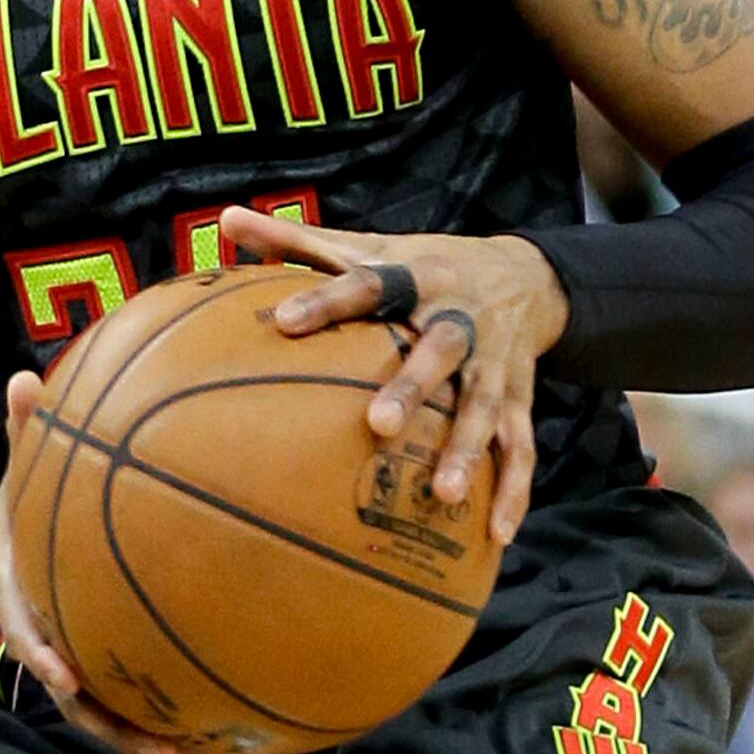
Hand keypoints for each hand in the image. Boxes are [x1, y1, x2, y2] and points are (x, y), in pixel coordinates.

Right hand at [0, 373, 228, 753]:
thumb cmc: (16, 512)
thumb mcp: (15, 473)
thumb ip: (24, 430)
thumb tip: (26, 374)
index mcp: (18, 601)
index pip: (25, 633)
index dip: (40, 654)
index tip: (62, 672)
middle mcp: (48, 647)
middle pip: (79, 703)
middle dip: (124, 730)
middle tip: (170, 748)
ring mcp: (75, 666)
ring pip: (112, 720)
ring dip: (158, 745)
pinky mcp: (101, 671)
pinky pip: (136, 705)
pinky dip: (174, 722)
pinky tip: (230, 730)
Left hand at [219, 209, 551, 548]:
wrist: (527, 276)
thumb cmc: (424, 268)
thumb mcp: (370, 248)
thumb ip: (298, 242)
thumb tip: (227, 219)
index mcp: (418, 276)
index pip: (369, 285)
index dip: (327, 301)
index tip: (284, 322)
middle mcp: (462, 318)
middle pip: (440, 349)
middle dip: (413, 385)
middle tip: (377, 425)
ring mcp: (496, 362)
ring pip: (484, 406)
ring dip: (468, 450)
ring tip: (442, 494)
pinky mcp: (520, 398)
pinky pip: (520, 446)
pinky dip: (514, 490)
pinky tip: (496, 534)